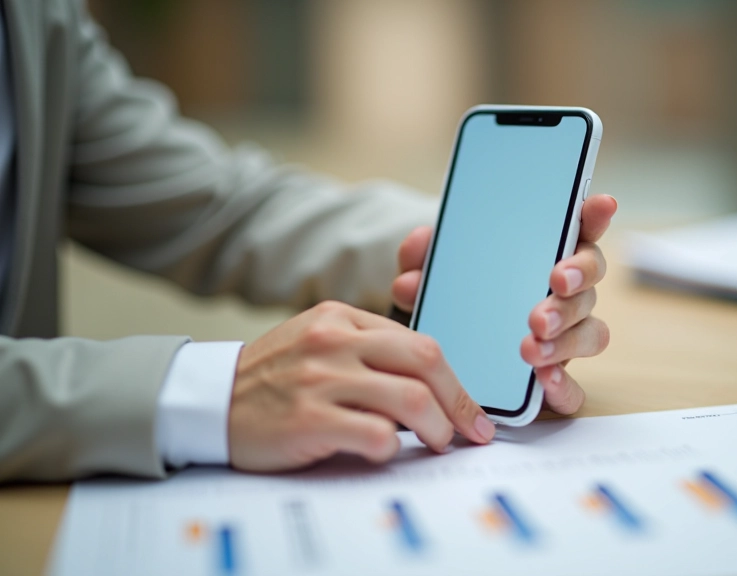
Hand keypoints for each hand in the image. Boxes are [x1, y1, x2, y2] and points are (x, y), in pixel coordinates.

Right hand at [228, 301, 495, 471]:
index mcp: (342, 317)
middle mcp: (334, 341)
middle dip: (459, 402)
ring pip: (410, 399)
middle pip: (426, 361)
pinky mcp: (309, 419)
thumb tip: (430, 383)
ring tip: (436, 444)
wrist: (209, 400)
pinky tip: (385, 452)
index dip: (454, 380)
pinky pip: (376, 434)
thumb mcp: (318, 342)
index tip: (469, 408)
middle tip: (470, 430)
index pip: (420, 343)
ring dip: (436, 428)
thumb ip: (368, 350)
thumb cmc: (274, 378)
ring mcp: (321, 379)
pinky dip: (392, 448)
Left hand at [392, 194, 617, 414]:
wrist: (441, 357)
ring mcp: (566, 337)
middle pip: (590, 279)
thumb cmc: (452, 300)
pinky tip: (543, 379)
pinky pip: (575, 388)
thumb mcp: (431, 277)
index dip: (594, 215)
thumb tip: (422, 243)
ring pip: (591, 332)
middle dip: (576, 280)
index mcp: (544, 256)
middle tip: (553, 284)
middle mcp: (566, 294)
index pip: (579, 228)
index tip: (602, 204)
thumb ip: (424, 257)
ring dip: (566, 338)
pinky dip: (563, 385)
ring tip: (530, 346)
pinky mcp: (556, 380)